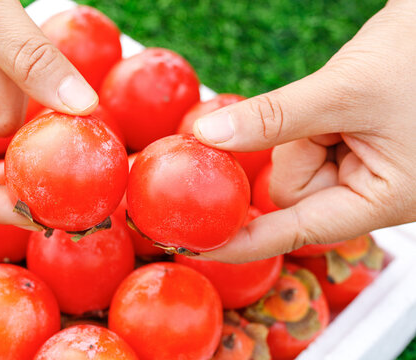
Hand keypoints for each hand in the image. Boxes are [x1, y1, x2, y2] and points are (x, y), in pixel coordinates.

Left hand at [193, 0, 415, 262]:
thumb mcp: (343, 91)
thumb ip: (274, 118)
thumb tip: (210, 135)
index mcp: (382, 199)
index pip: (297, 232)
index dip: (243, 242)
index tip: (197, 248)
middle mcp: (369, 193)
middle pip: (291, 191)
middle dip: (296, 148)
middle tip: (330, 112)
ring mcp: (360, 172)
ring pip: (294, 165)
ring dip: (302, 130)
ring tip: (346, 102)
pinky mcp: (349, 150)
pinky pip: (304, 144)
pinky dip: (306, 124)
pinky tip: (340, 106)